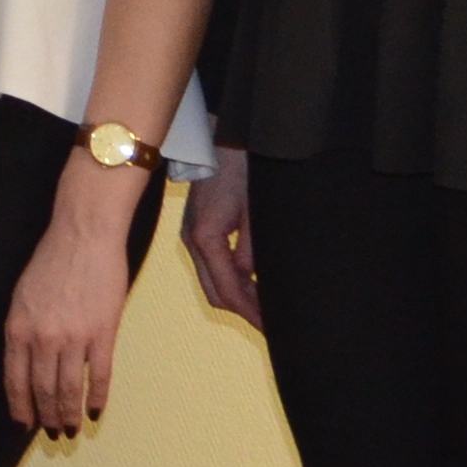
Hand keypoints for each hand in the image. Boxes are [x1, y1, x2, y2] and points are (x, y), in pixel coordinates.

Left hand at [4, 180, 143, 435]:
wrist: (83, 237)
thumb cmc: (51, 263)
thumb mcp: (22, 298)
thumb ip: (22, 332)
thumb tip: (26, 367)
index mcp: (18, 328)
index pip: (15, 379)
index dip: (20, 406)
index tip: (23, 424)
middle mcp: (42, 337)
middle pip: (42, 389)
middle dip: (46, 416)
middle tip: (51, 433)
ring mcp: (73, 337)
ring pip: (69, 389)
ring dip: (68, 414)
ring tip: (70, 429)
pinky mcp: (102, 333)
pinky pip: (98, 375)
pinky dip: (96, 397)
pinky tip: (94, 412)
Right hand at [183, 147, 258, 327]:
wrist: (219, 139)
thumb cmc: (241, 168)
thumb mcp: (255, 209)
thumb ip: (254, 249)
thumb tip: (256, 280)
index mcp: (206, 238)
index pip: (228, 291)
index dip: (251, 313)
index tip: (273, 327)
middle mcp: (192, 242)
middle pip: (216, 294)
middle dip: (244, 311)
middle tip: (274, 323)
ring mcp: (191, 236)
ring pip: (212, 283)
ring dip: (238, 297)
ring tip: (266, 305)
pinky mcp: (197, 230)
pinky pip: (212, 267)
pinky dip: (232, 280)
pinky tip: (253, 282)